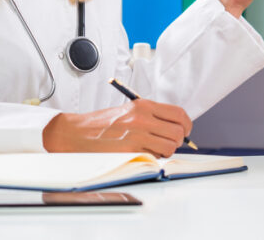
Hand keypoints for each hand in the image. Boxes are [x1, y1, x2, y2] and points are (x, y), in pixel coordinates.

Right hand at [42, 100, 191, 156]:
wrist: (77, 134)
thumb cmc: (102, 124)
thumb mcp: (129, 111)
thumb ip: (152, 116)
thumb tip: (175, 127)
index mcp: (144, 105)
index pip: (179, 114)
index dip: (186, 125)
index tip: (185, 131)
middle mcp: (143, 118)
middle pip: (179, 132)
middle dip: (178, 140)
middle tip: (169, 143)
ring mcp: (138, 135)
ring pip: (170, 147)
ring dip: (167, 152)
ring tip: (155, 150)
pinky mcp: (131, 151)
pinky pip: (155, 157)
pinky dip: (154, 159)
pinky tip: (144, 155)